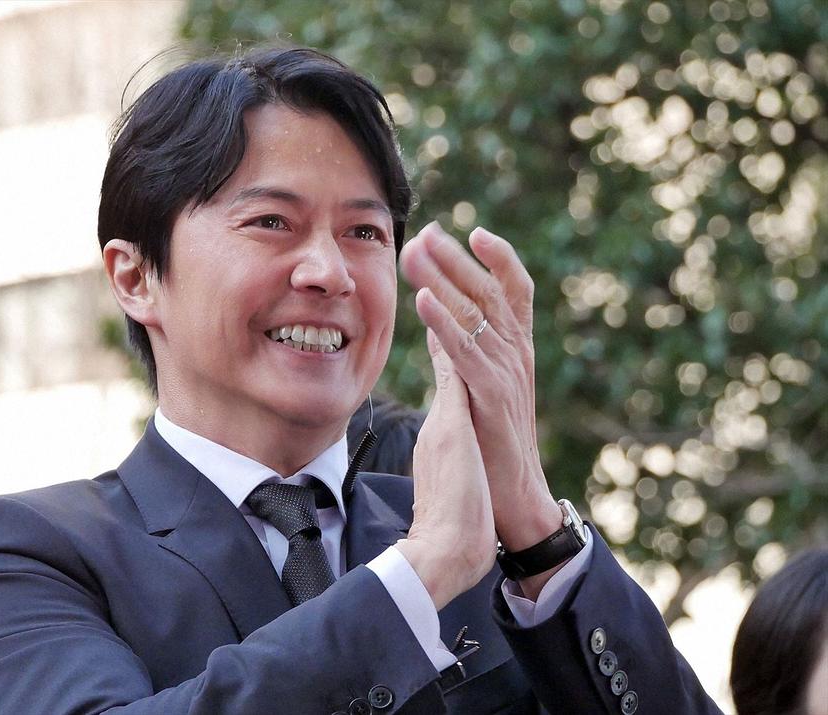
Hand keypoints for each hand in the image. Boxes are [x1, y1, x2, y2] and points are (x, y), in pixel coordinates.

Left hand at [400, 223, 562, 566]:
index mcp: (517, 351)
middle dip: (457, 258)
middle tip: (428, 231)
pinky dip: (445, 322)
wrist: (516, 499)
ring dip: (444, 278)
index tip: (472, 232)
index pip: (514, 291)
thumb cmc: (495, 447)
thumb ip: (460, 355)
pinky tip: (423, 299)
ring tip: (417, 250)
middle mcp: (517, 354)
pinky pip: (466, 351)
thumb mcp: (477, 390)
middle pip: (489, 291)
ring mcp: (507, 373)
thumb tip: (438, 325)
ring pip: (476, 313)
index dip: (498, 258)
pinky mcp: (491, 396)